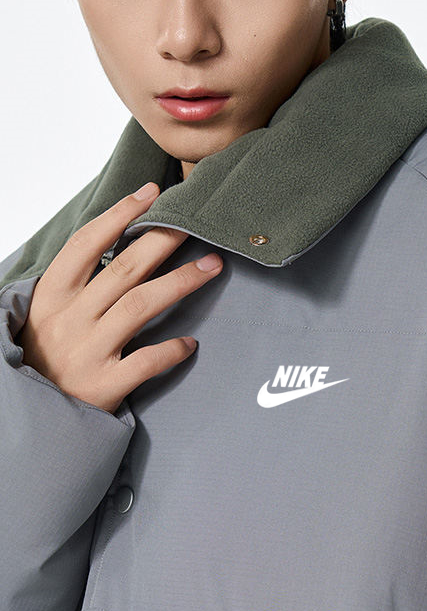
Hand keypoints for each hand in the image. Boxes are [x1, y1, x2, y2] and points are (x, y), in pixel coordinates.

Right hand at [15, 185, 222, 414]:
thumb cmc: (46, 355)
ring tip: (211, 266)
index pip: (87, 243)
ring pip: (139, 307)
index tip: (151, 193)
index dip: (120, 215)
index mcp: (52, 295)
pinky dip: (170, 350)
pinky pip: (145, 361)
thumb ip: (78, 282)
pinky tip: (191, 343)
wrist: (31, 416)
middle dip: (163, 241)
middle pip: (124, 269)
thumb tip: (119, 241)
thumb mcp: (48, 312)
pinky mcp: (104, 384)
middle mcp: (70, 318)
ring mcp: (88, 351)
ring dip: (179, 283)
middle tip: (196, 224)